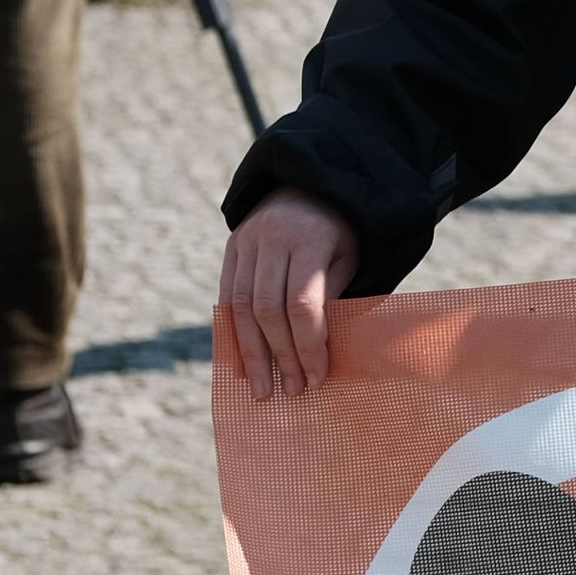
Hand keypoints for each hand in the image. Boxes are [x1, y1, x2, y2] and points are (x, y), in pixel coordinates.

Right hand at [222, 191, 360, 399]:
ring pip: (240, 308)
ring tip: (263, 390)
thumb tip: (317, 357)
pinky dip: (232, 334)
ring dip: (251, 354)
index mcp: (311, 239)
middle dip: (280, 356)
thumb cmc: (342, 231)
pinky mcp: (231, 248)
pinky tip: (242, 364)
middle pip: (268, 310)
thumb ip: (331, 299)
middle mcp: (272, 239)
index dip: (309, 344)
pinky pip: (226, 298)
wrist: (312, 184)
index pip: (303, 303)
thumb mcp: (350, 259)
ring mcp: (246, 242)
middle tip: (292, 391)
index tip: (317, 377)